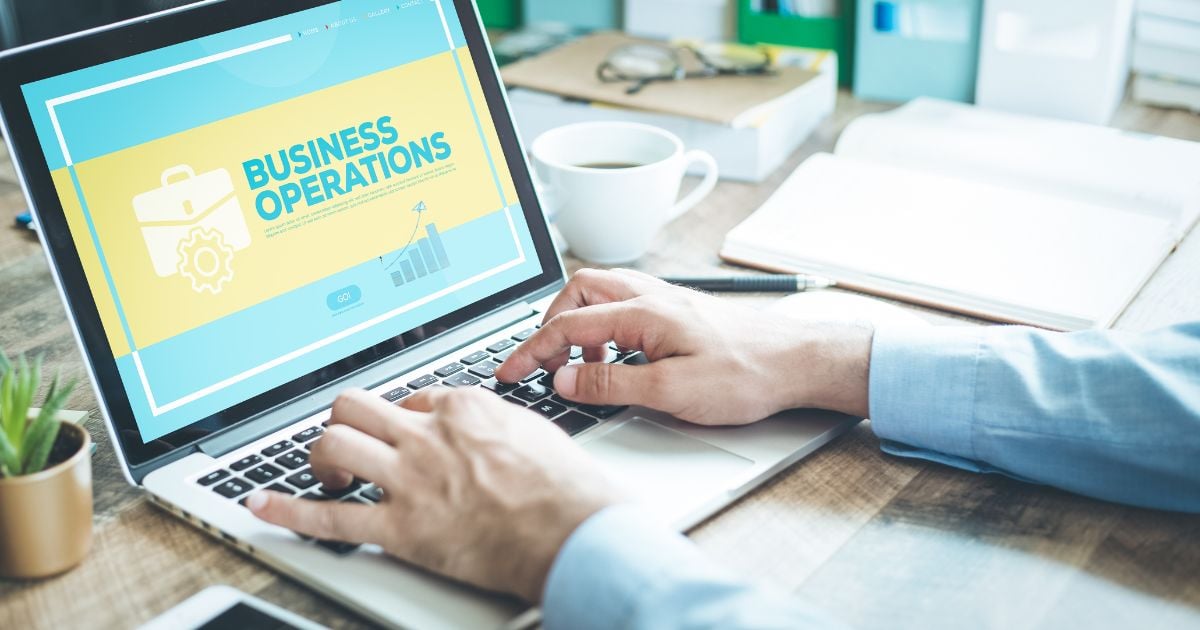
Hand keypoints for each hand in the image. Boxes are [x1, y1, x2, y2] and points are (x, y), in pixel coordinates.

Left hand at [247, 387, 622, 601]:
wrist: (571, 529)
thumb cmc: (564, 486)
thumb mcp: (532, 430)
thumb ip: (496, 422)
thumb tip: (484, 425)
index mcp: (461, 409)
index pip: (409, 397)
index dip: (401, 417)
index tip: (403, 433)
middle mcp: (427, 436)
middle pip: (356, 408)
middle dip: (345, 423)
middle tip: (349, 443)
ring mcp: (409, 480)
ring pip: (335, 446)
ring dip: (320, 459)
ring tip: (325, 475)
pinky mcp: (400, 528)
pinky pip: (330, 517)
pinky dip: (289, 512)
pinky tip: (263, 506)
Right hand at [496, 269, 873, 424]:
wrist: (797, 361)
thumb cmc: (746, 374)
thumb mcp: (671, 391)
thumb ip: (610, 385)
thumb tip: (562, 381)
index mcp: (643, 312)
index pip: (567, 326)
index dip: (530, 351)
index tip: (508, 372)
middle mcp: (650, 296)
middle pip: (578, 291)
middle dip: (550, 324)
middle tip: (542, 362)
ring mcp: (665, 301)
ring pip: (601, 296)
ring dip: (579, 327)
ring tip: (580, 369)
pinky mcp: (677, 312)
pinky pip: (624, 308)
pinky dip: (605, 330)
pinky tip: (617, 362)